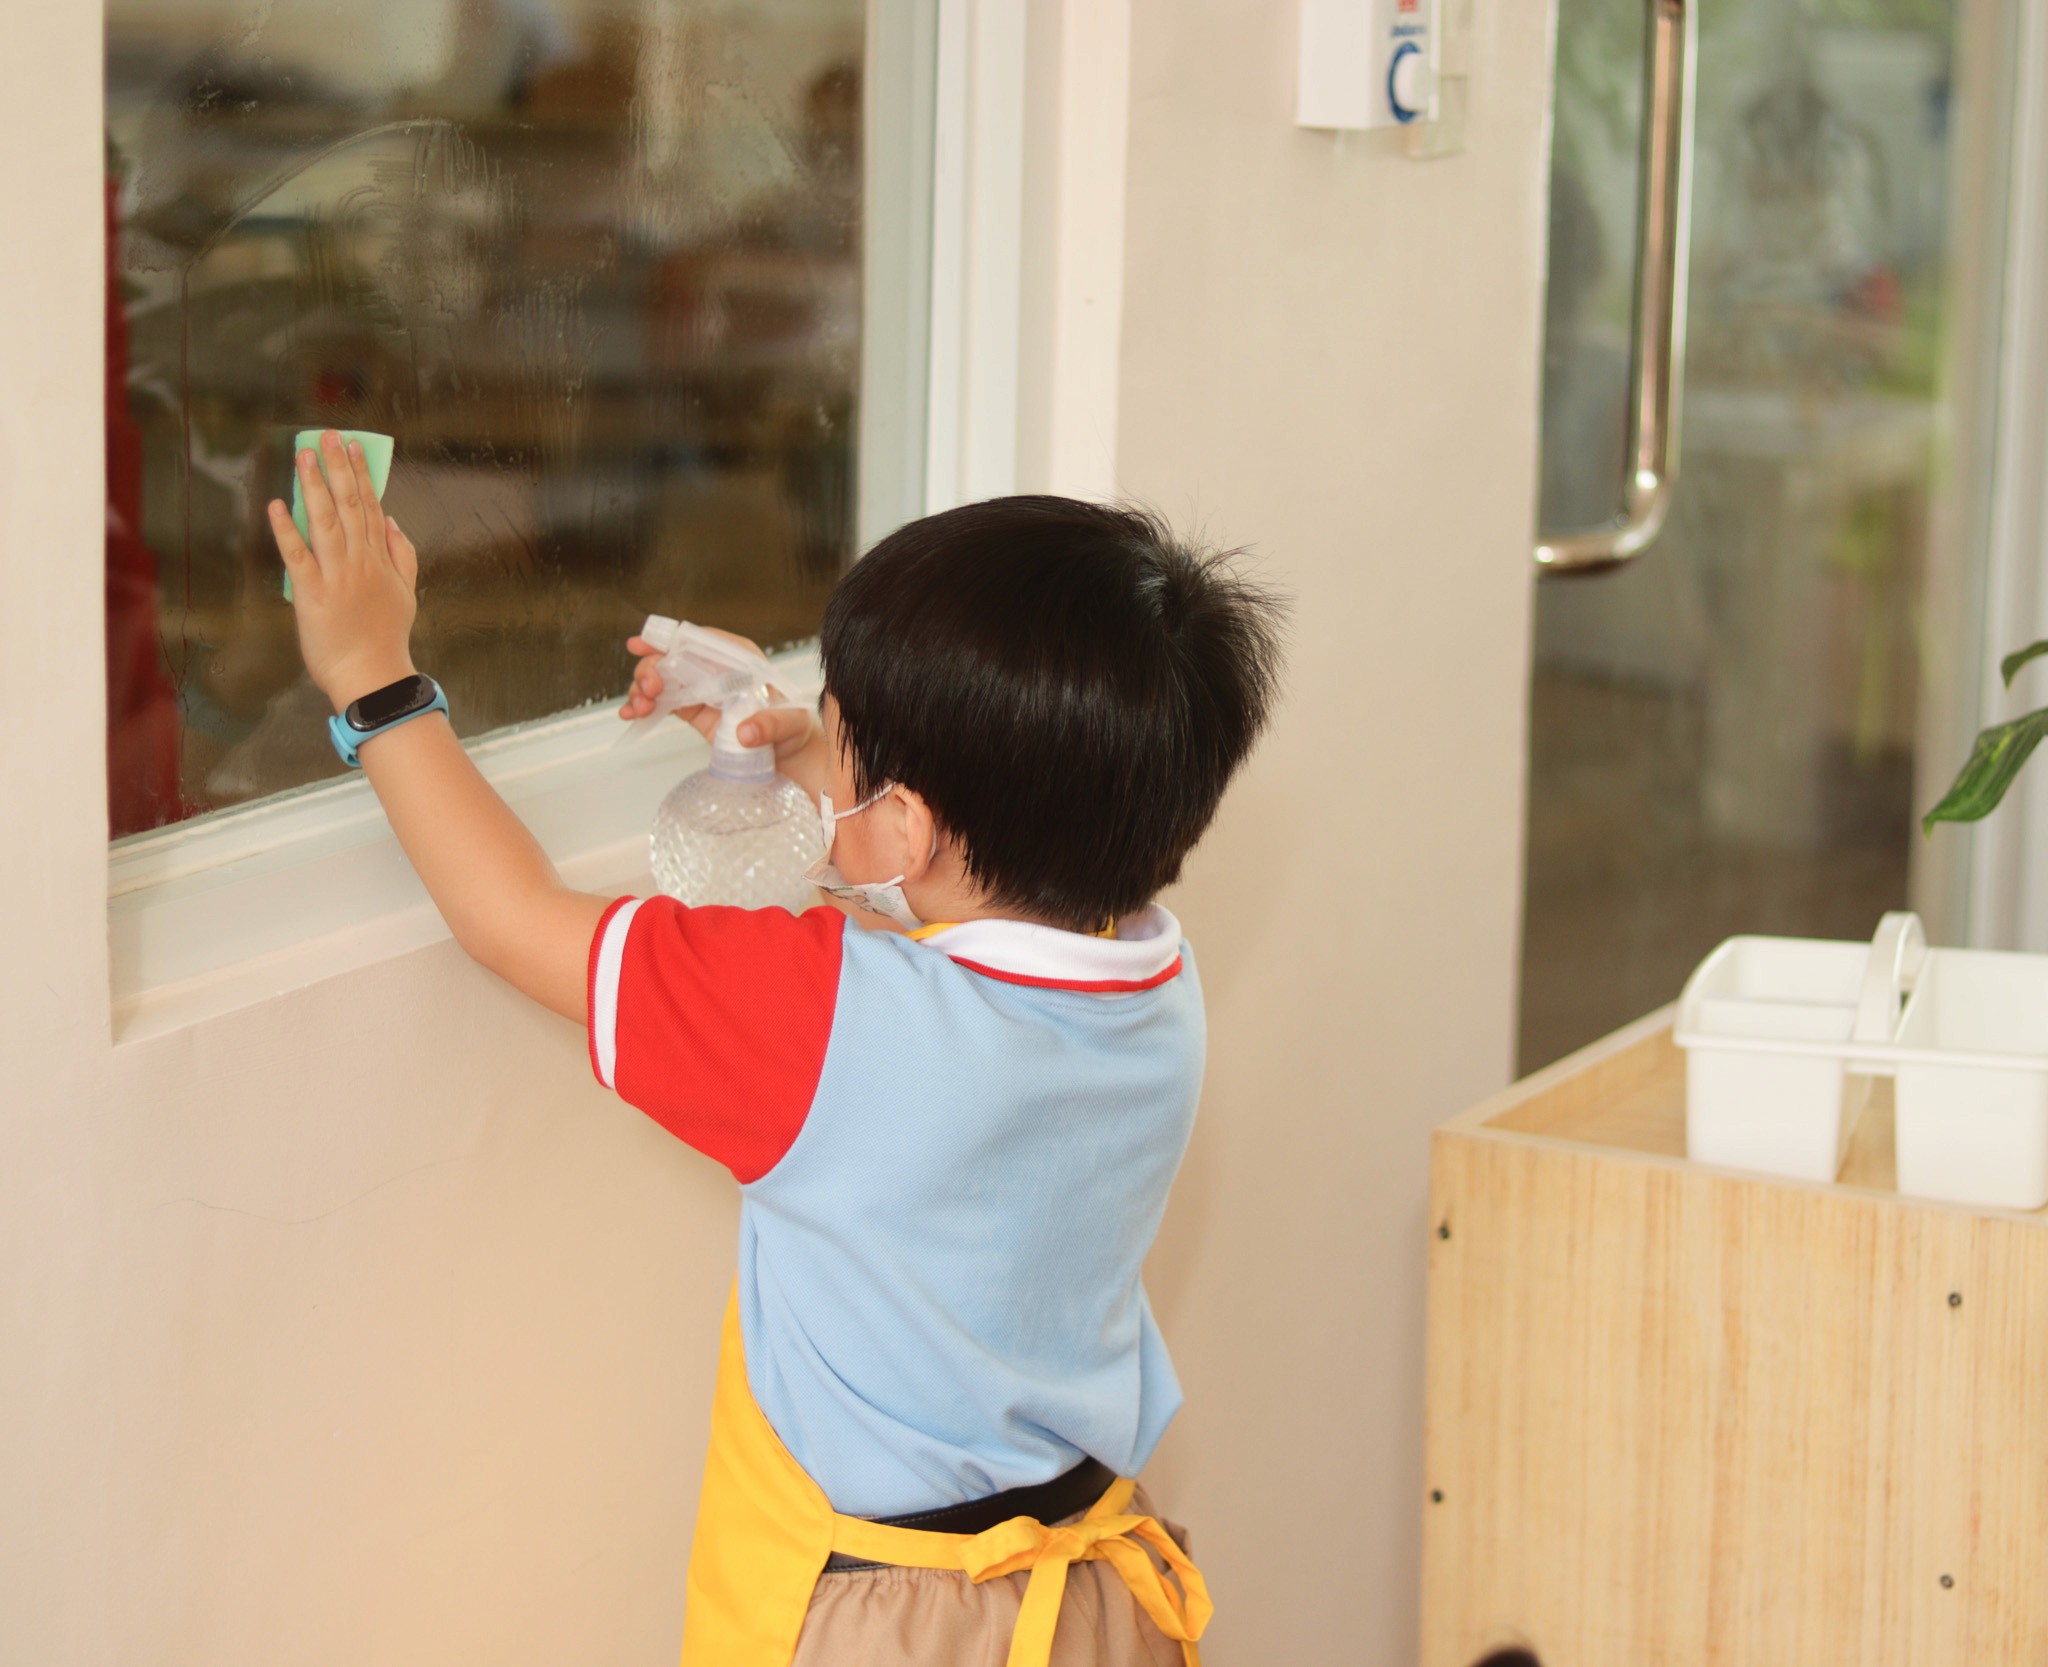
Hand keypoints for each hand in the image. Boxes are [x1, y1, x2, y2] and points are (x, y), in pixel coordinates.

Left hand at [266, 432, 418, 711]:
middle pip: (350, 506)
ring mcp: (337, 576)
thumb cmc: (385, 638)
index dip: (362, 474)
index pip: (371, 508)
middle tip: (328, 436)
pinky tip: (278, 505)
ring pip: (326, 522)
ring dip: (315, 486)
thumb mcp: (406, 594)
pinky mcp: (313, 594)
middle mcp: (360, 562)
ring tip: (305, 455)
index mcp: (380, 561)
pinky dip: (287, 530)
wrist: (373, 676)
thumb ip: (403, 555)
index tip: (354, 447)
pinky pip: (298, 556)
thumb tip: (393, 521)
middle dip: (338, 467)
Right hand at [618, 627, 819, 763]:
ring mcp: (703, 690)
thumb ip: (770, 725)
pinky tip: (631, 714)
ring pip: (663, 679)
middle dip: (652, 670)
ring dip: (642, 689)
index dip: (670, 639)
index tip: (645, 644)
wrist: (791, 756)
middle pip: (674, 659)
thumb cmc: (794, 730)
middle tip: (646, 690)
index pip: (701, 640)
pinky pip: (663, 703)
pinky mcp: (694, 712)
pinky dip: (645, 706)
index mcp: (740, 659)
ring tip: (636, 708)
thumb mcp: (791, 723)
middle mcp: (717, 670)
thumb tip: (744, 732)